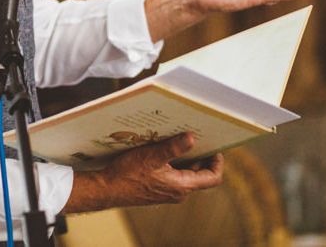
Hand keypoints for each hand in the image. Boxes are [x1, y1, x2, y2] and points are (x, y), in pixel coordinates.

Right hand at [63, 133, 223, 212]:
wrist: (108, 189)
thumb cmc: (128, 174)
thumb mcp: (152, 156)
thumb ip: (174, 148)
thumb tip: (192, 137)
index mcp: (182, 186)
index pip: (212, 178)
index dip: (217, 162)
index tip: (215, 145)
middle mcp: (179, 191)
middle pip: (200, 174)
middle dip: (202, 155)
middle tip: (199, 135)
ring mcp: (169, 191)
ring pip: (187, 173)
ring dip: (186, 157)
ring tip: (181, 137)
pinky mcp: (159, 188)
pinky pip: (174, 174)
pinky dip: (175, 161)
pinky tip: (165, 148)